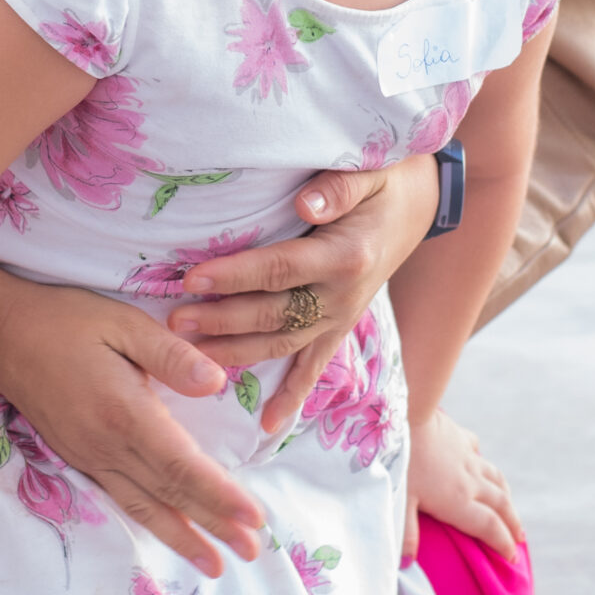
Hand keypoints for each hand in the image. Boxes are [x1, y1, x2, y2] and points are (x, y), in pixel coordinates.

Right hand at [0, 282, 264, 578]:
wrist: (1, 337)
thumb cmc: (65, 321)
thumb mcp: (123, 322)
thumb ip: (171, 355)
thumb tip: (216, 383)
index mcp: (124, 412)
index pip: (181, 465)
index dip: (220, 496)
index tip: (254, 518)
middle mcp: (107, 446)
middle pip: (170, 494)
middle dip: (214, 525)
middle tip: (252, 551)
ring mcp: (91, 458)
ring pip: (145, 507)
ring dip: (184, 538)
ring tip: (216, 565)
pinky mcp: (80, 459)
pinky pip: (123, 500)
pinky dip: (151, 522)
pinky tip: (170, 532)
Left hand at [165, 158, 437, 434]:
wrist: (420, 204)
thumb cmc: (386, 180)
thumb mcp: (369, 170)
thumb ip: (338, 186)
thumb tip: (305, 203)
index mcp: (345, 255)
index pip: (279, 269)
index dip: (235, 276)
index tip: (192, 280)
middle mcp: (342, 294)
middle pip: (274, 314)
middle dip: (221, 321)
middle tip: (175, 322)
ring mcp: (341, 315)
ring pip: (283, 344)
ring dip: (237, 352)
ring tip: (190, 356)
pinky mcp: (341, 326)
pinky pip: (315, 367)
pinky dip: (293, 397)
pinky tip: (269, 425)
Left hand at [405, 409, 524, 561]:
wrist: (406, 410)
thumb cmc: (399, 460)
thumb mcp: (398, 500)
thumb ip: (405, 533)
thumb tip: (407, 564)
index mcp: (458, 500)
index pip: (489, 527)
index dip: (503, 544)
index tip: (512, 558)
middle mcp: (470, 480)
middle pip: (500, 505)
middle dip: (512, 524)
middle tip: (520, 539)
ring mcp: (467, 457)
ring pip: (496, 479)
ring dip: (506, 496)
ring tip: (510, 508)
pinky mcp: (459, 436)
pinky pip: (477, 452)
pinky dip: (483, 462)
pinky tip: (480, 463)